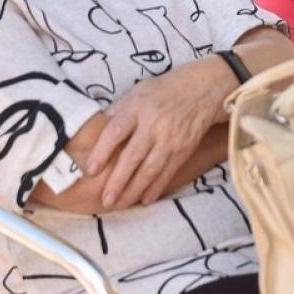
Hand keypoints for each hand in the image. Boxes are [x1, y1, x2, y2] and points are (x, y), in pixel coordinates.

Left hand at [85, 55, 236, 208]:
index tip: (90, 169)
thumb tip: (95, 131)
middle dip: (118, 180)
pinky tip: (145, 200)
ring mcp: (171, 138)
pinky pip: (168, 172)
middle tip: (105, 199)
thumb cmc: (164, 90)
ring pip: (150, 169)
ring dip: (134, 190)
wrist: (203, 88)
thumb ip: (118, 111)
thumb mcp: (138, 91)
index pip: (115, 131)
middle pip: (132, 156)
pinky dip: (156, 187)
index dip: (102, 151)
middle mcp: (154, 124)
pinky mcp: (184, 149)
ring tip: (119, 204)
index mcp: (137, 107)